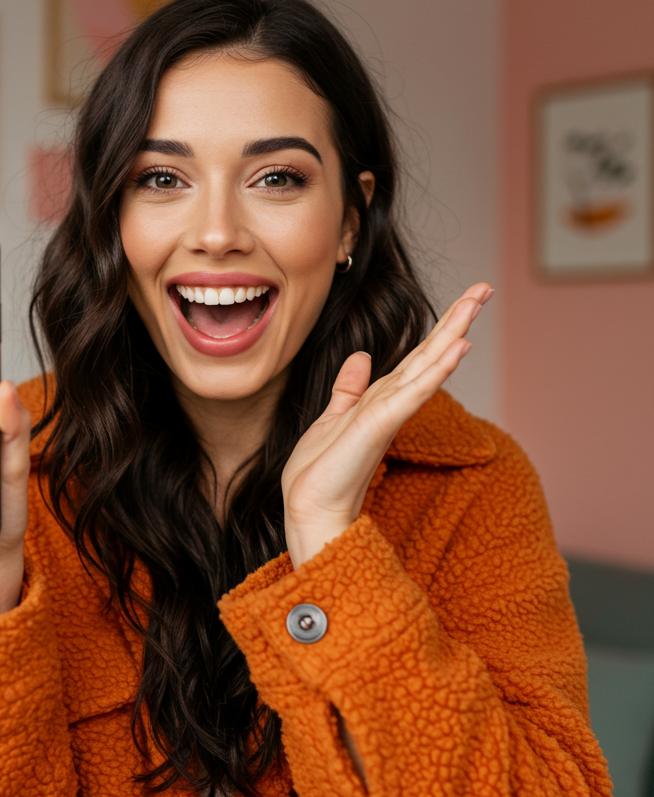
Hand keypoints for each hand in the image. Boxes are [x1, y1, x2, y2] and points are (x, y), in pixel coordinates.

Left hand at [282, 283, 492, 568]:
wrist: (311, 509)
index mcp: (383, 400)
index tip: (465, 300)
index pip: (418, 356)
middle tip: (485, 287)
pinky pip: (414, 392)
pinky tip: (458, 348)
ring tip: (476, 303)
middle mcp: (393, 403)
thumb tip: (362, 358)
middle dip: (457, 319)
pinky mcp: (382, 424)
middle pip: (431, 353)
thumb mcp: (333, 418)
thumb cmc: (322, 473)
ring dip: (453, 333)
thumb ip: (350, 389)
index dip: (441, 328)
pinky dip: (437, 370)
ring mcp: (391, 413)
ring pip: (429, 365)